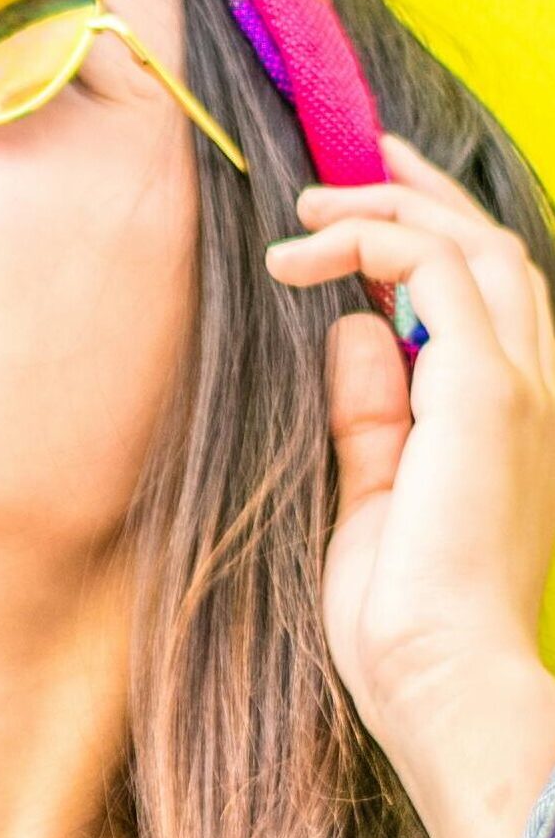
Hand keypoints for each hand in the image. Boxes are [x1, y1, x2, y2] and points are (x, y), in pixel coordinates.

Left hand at [265, 133, 554, 837]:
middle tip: (347, 158)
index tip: (353, 212)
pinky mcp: (487, 394)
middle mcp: (531, 389)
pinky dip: (373, 244)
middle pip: (489, 251)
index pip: (481, 295)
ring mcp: (518, 387)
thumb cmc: (403, 620)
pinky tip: (304, 257)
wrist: (438, 678)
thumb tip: (352, 333)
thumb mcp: (371, 494)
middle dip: (419, 193)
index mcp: (507, 419)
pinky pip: (435, 273)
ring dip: (388, 206)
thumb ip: (368, 416)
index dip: (424, 235)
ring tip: (307, 205)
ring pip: (472, 247)